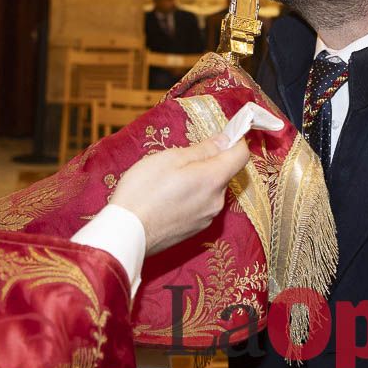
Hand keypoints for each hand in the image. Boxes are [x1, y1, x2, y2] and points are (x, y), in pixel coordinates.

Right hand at [111, 135, 249, 254]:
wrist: (126, 233)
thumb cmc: (144, 190)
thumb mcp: (171, 158)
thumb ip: (203, 149)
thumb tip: (225, 140)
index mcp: (213, 179)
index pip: (241, 155)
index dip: (235, 140)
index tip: (223, 133)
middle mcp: (216, 201)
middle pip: (223, 173)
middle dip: (207, 162)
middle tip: (179, 159)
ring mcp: (206, 218)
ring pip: (210, 190)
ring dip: (197, 180)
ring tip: (167, 181)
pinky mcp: (195, 230)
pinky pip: (200, 205)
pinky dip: (190, 197)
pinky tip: (166, 198)